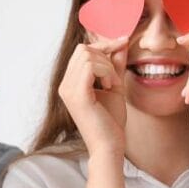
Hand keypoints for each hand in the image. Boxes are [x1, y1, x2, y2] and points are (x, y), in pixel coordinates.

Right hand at [57, 37, 128, 156]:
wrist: (108, 146)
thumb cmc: (111, 121)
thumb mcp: (115, 86)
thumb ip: (115, 64)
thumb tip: (122, 42)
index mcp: (70, 83)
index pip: (82, 51)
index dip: (104, 45)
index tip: (124, 42)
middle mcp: (64, 85)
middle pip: (83, 49)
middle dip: (105, 55)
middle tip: (115, 77)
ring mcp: (68, 89)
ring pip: (88, 56)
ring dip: (107, 67)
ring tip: (112, 85)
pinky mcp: (77, 94)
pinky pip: (91, 66)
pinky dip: (106, 72)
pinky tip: (110, 87)